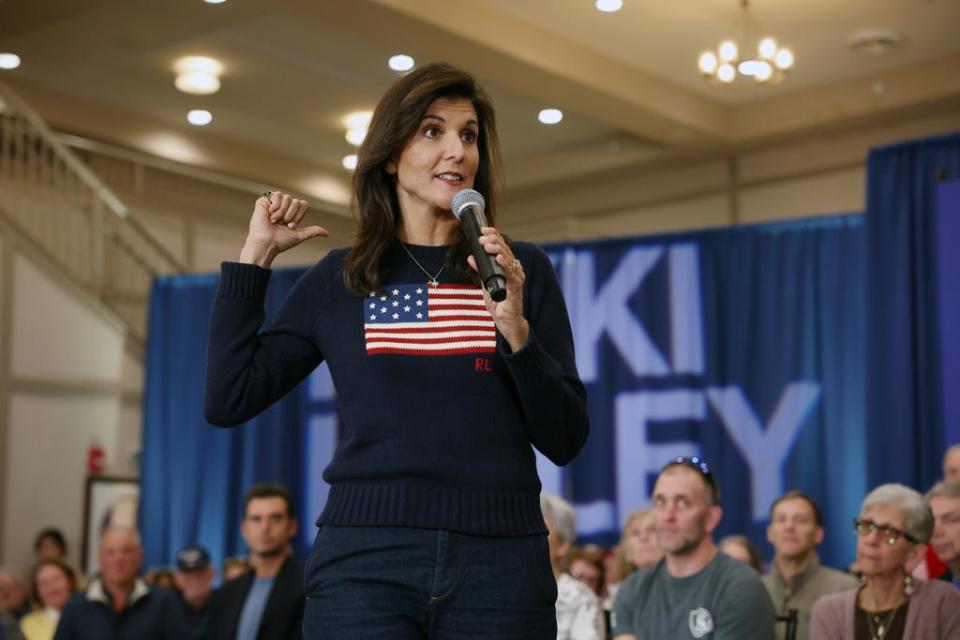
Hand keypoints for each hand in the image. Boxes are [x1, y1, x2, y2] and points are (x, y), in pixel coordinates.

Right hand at [240, 191, 327, 267]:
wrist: (266, 243)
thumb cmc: (280, 241)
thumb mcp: (299, 236)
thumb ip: (312, 231)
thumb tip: (326, 233)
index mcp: (292, 213)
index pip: (303, 204)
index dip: (299, 215)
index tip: (291, 226)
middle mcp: (284, 207)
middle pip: (296, 201)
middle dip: (291, 215)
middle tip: (282, 224)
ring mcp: (274, 203)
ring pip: (288, 198)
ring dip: (282, 212)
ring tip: (274, 221)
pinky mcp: (264, 201)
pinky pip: (276, 195)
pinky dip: (275, 206)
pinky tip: (269, 214)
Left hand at [467, 226, 528, 350]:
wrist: (506, 321)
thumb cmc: (499, 302)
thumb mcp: (485, 284)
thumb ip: (480, 270)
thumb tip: (470, 257)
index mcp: (507, 266)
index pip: (501, 246)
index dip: (494, 236)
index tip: (483, 230)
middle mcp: (514, 269)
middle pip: (505, 249)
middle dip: (494, 240)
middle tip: (482, 237)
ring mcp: (517, 278)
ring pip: (509, 258)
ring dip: (497, 250)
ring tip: (488, 244)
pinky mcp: (516, 288)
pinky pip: (511, 273)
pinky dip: (505, 264)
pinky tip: (499, 258)